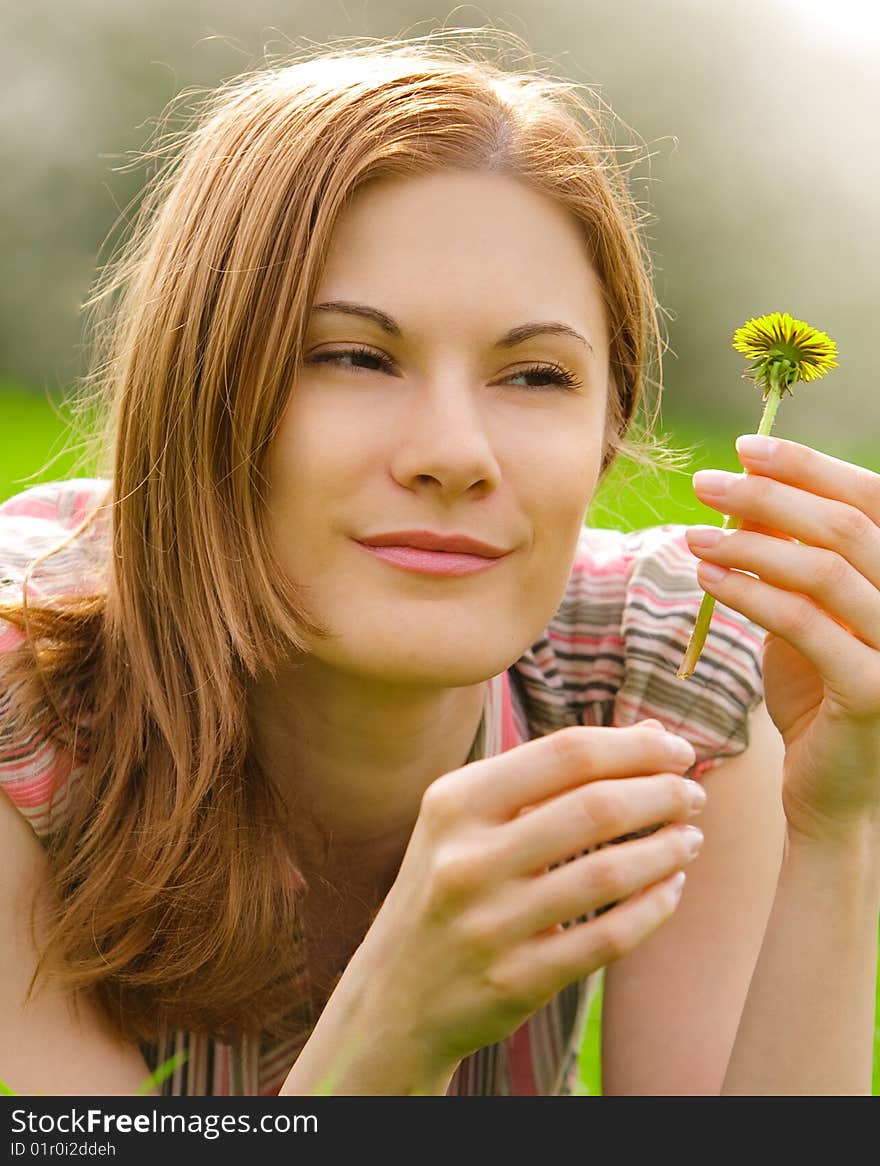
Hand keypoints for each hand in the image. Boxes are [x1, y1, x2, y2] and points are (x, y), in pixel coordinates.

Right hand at [345, 723, 702, 1074]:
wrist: (394, 994)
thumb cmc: (448, 885)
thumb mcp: (470, 819)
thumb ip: (551, 773)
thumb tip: (649, 731)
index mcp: (455, 802)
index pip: (566, 753)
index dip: (634, 747)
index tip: (676, 749)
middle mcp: (466, 858)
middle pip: (595, 807)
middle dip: (662, 793)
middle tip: (692, 794)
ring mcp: (489, 924)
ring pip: (609, 874)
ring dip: (666, 849)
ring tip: (689, 838)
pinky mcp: (516, 981)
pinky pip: (608, 937)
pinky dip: (653, 908)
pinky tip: (669, 888)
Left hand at [686, 436, 879, 842]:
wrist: (830, 791)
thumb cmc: (818, 696)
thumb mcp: (807, 614)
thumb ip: (793, 556)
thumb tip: (751, 487)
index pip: (873, 497)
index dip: (811, 465)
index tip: (746, 447)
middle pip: (849, 524)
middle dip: (770, 494)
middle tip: (705, 482)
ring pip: (826, 569)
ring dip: (751, 541)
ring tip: (694, 532)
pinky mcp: (873, 691)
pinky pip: (804, 624)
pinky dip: (749, 592)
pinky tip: (707, 576)